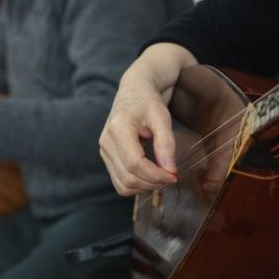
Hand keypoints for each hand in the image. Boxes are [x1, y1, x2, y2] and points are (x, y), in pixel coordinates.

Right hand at [99, 43, 196, 195]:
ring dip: (145, 187)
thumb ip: (166, 144)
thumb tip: (170, 171)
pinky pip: (120, 183)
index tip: (174, 176)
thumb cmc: (149, 102)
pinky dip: (137, 185)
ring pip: (123, 184)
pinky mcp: (107, 157)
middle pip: (128, 177)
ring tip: (162, 176)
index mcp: (118, 127)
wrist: (134, 91)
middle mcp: (106, 141)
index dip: (155, 175)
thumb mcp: (162, 118)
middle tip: (172, 176)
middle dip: (153, 183)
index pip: (134, 163)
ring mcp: (104, 150)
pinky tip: (151, 176)